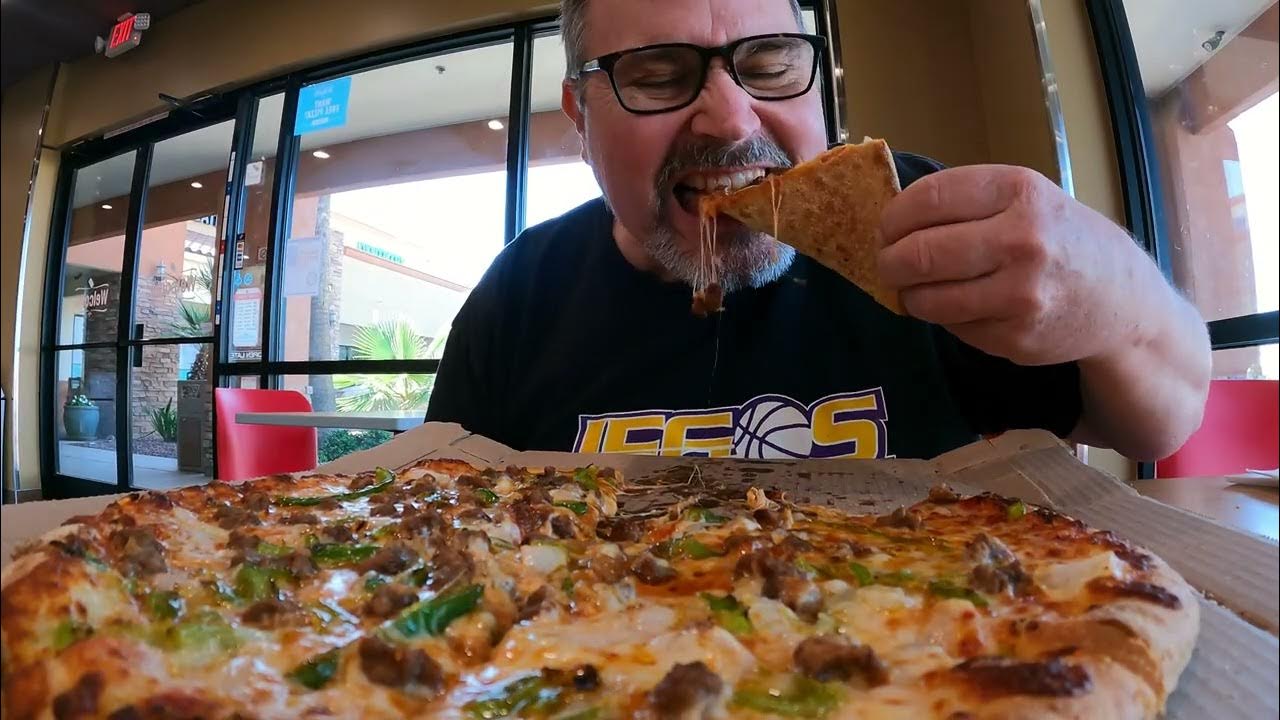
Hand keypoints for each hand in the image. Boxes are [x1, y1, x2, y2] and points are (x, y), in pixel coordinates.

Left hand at [877, 164, 1155, 365]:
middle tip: (888, 264)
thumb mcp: (1027, 199)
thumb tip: (891, 217)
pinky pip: (951, 326)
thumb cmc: (1062, 240)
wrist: (1121, 300)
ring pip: (926, 297)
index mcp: (1019, 192)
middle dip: (889, 261)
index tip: (886, 228)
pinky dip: (943, 317)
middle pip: (918, 253)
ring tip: (916, 288)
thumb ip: (967, 201)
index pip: (927, 199)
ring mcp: (1020, 293)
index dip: (893, 217)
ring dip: (909, 294)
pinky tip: (961, 305)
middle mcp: (1021, 239)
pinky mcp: (1015, 336)